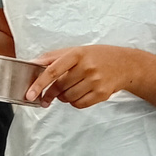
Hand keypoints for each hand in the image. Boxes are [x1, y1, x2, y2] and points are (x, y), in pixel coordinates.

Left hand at [25, 45, 140, 107]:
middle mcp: (87, 67)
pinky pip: (79, 105)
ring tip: (70, 89)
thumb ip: (52, 57)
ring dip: (63, 97)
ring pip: (68, 98)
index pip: (53, 71)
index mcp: (77, 54)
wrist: (125, 64)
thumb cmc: (97, 56)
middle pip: (59, 87)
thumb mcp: (75, 50)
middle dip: (51, 93)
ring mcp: (96, 81)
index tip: (30, 94)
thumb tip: (32, 63)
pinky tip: (79, 93)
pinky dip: (74, 102)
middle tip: (48, 95)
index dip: (39, 84)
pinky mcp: (102, 94)